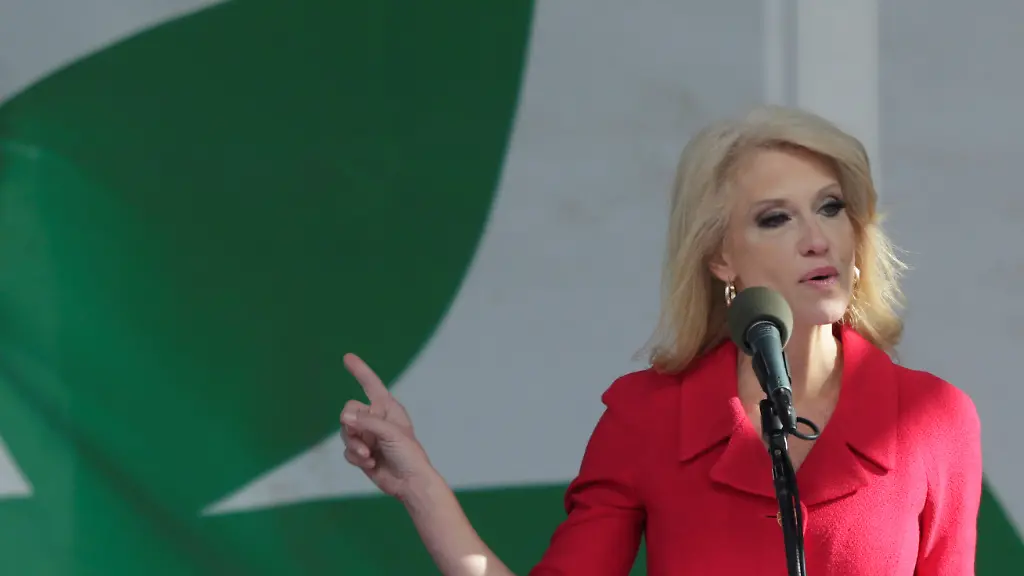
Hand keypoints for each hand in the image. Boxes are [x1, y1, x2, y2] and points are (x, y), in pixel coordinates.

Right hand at [340, 353, 434, 499]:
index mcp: (387, 408)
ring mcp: (367, 436)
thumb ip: (367, 422)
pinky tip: (370, 463)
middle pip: (348, 411)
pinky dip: (356, 457)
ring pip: (345, 432)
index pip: (371, 384)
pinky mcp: (362, 452)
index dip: (360, 371)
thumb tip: (344, 416)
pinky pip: (347, 450)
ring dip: (355, 445)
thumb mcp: (390, 433)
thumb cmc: (408, 454)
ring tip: (369, 455)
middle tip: (359, 435)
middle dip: (351, 425)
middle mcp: (376, 419)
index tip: (347, 357)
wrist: (409, 482)